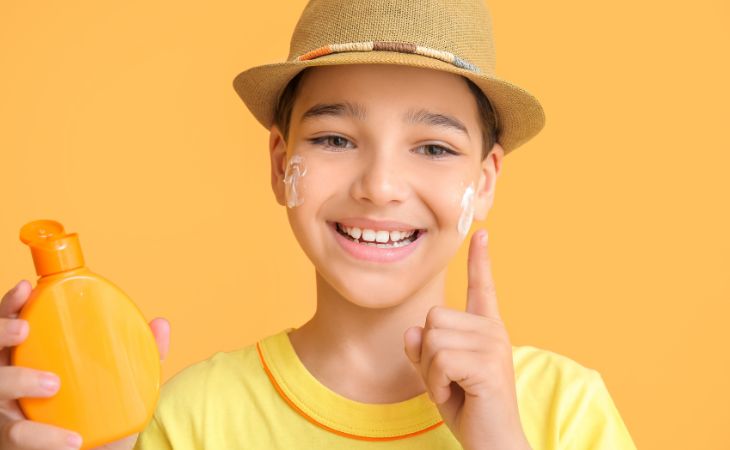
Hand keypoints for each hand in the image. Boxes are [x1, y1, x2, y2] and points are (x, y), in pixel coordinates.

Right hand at [0, 279, 169, 449]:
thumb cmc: (100, 418)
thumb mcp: (124, 386)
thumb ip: (141, 357)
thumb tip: (161, 324)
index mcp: (32, 360)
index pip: (12, 328)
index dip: (11, 307)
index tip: (26, 288)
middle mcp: (10, 384)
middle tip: (25, 329)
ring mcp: (7, 413)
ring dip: (17, 380)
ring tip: (52, 383)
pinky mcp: (14, 443)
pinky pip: (17, 436)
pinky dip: (44, 436)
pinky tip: (71, 440)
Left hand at [403, 230, 530, 449]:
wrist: (491, 444)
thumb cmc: (468, 408)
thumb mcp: (437, 375)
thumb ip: (423, 351)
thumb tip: (413, 330)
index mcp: (485, 329)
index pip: (481, 287)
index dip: (480, 261)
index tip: (483, 233)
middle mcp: (492, 330)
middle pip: (432, 317)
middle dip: (426, 354)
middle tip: (448, 380)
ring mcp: (493, 344)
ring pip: (431, 338)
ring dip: (430, 371)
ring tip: (453, 389)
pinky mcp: (487, 362)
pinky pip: (438, 359)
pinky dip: (435, 383)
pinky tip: (454, 395)